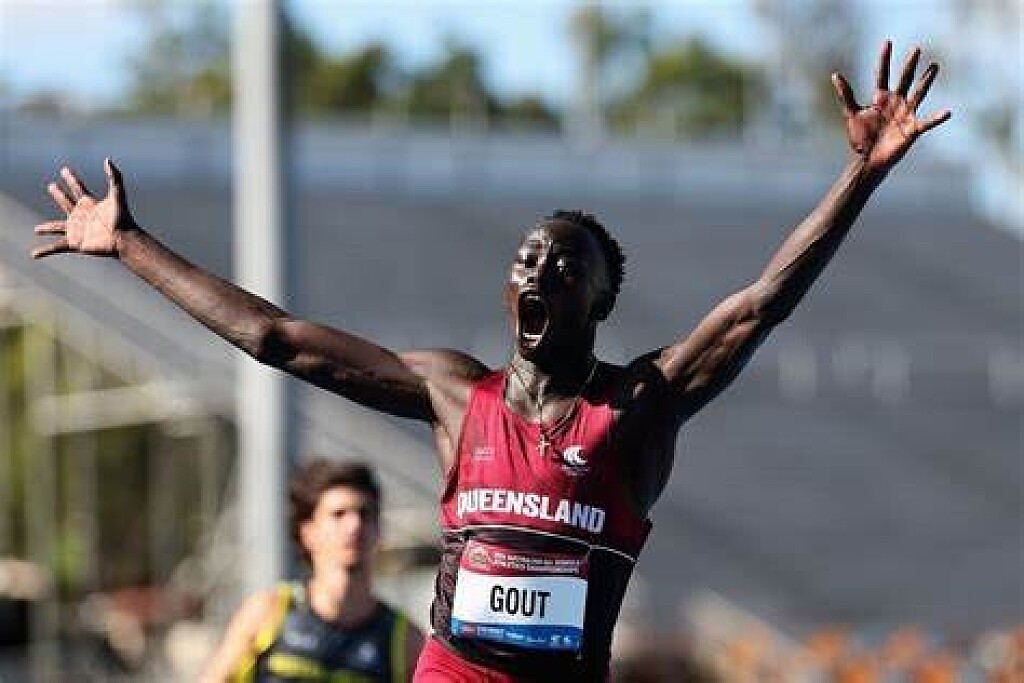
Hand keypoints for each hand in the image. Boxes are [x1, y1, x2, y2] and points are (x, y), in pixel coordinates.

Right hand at [33, 159, 134, 258]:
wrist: (124, 239)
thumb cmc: (123, 218)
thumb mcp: (117, 195)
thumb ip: (114, 177)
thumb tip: (107, 160)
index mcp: (90, 203)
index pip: (78, 188)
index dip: (72, 179)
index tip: (65, 170)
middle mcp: (82, 215)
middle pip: (66, 202)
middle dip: (59, 194)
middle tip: (51, 186)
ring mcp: (77, 229)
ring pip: (57, 227)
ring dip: (47, 228)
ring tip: (36, 229)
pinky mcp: (75, 242)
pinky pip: (56, 247)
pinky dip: (45, 250)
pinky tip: (35, 254)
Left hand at [832, 40, 950, 173]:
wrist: (868, 160)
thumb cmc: (861, 138)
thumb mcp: (851, 114)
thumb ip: (846, 95)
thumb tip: (835, 75)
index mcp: (880, 98)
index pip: (882, 74)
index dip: (884, 59)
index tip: (887, 42)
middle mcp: (896, 102)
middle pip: (904, 79)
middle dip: (909, 65)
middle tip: (917, 48)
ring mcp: (906, 114)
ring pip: (918, 94)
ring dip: (926, 81)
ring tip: (934, 66)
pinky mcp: (912, 129)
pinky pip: (926, 122)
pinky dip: (936, 118)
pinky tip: (947, 112)